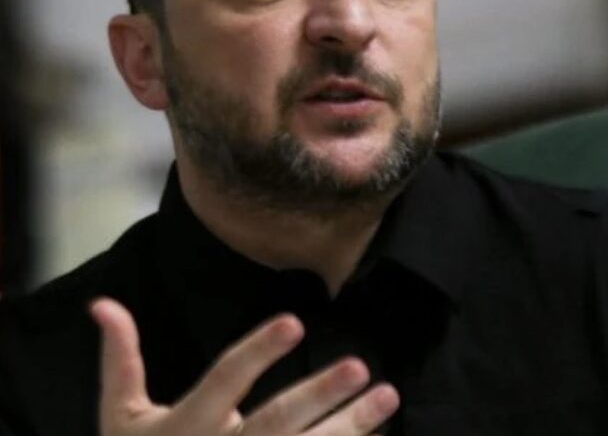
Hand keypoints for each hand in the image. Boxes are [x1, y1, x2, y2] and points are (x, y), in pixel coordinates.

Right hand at [90, 298, 398, 435]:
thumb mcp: (120, 414)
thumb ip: (120, 358)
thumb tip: (102, 303)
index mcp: (185, 426)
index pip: (226, 380)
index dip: (259, 352)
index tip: (295, 323)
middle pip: (277, 423)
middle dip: (319, 394)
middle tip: (359, 367)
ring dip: (351, 426)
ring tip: (387, 396)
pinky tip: (376, 433)